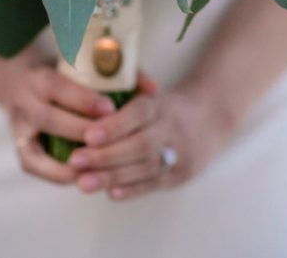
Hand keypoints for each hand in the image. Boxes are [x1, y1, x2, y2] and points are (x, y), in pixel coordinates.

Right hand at [0, 53, 117, 185]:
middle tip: (110, 138)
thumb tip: (153, 89)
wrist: (17, 80)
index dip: (82, 100)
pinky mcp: (21, 149)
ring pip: (38, 148)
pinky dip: (57, 175)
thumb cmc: (62, 73)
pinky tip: (83, 176)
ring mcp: (18, 129)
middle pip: (48, 119)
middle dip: (80, 130)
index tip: (110, 108)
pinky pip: (34, 166)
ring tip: (100, 164)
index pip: (57, 87)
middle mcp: (24, 103)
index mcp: (38, 77)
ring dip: (69, 159)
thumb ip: (115, 73)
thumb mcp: (79, 64)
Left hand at [66, 81, 233, 200]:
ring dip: (112, 176)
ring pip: (146, 167)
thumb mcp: (150, 92)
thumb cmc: (165, 105)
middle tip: (75, 161)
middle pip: (140, 145)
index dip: (113, 126)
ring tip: (83, 183)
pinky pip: (156, 183)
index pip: (138, 113)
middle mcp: (174, 128)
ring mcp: (182, 153)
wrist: (211, 117)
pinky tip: (111, 193)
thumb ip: (123, 95)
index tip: (87, 135)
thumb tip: (84, 107)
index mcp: (162, 104)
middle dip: (105, 156)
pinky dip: (132, 189)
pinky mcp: (184, 174)